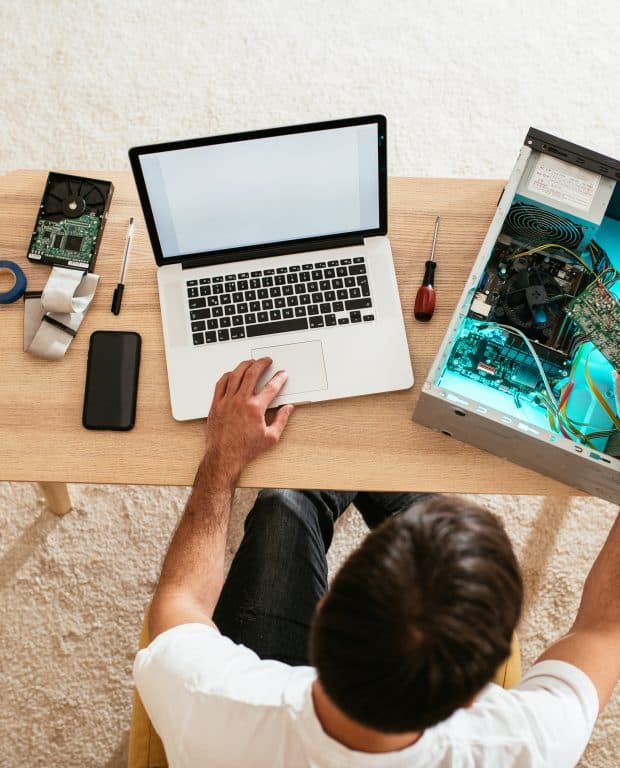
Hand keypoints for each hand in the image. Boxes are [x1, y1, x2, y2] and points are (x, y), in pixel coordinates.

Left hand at [202, 357, 293, 489]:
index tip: (282, 374)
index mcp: (255, 409)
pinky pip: (221, 383)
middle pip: (252, 374)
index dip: (279, 379)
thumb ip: (282, 420)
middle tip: (267, 360)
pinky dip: (228, 375)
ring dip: (245, 365)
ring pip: (235, 375)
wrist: (224, 457)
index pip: (271, 387)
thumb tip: (288, 409)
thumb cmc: (245, 450)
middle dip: (261, 364)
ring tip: (251, 362)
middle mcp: (240, 401)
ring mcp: (226, 401)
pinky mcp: (216, 404)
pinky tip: (233, 373)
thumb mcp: (271, 438)